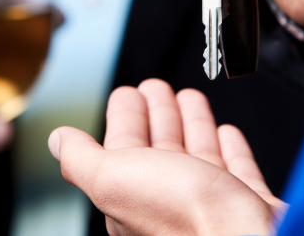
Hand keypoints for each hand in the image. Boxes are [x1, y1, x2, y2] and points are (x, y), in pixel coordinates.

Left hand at [49, 79, 285, 235]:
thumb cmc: (184, 217)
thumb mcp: (113, 178)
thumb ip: (82, 159)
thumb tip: (57, 141)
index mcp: (133, 194)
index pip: (123, 148)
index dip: (124, 117)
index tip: (128, 93)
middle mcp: (170, 200)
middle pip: (160, 147)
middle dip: (157, 114)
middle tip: (156, 87)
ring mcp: (210, 202)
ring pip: (197, 155)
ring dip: (191, 123)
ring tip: (190, 98)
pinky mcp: (247, 203)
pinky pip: (236, 170)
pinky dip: (230, 148)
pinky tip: (227, 132)